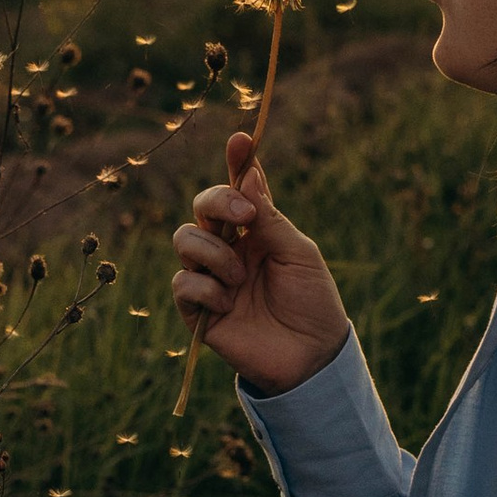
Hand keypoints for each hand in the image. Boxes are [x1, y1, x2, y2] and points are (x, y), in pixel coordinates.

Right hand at [172, 133, 352, 397]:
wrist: (311, 355)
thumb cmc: (313, 302)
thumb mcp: (298, 252)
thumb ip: (269, 217)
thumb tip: (250, 173)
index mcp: (257, 231)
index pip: (239, 189)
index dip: (236, 163)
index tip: (240, 140)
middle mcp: (230, 248)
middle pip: (202, 207)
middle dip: (218, 202)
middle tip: (245, 217)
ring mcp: (211, 277)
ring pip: (184, 240)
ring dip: (213, 252)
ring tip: (240, 278)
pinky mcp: (198, 310)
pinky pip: (183, 283)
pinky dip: (205, 288)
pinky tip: (228, 303)